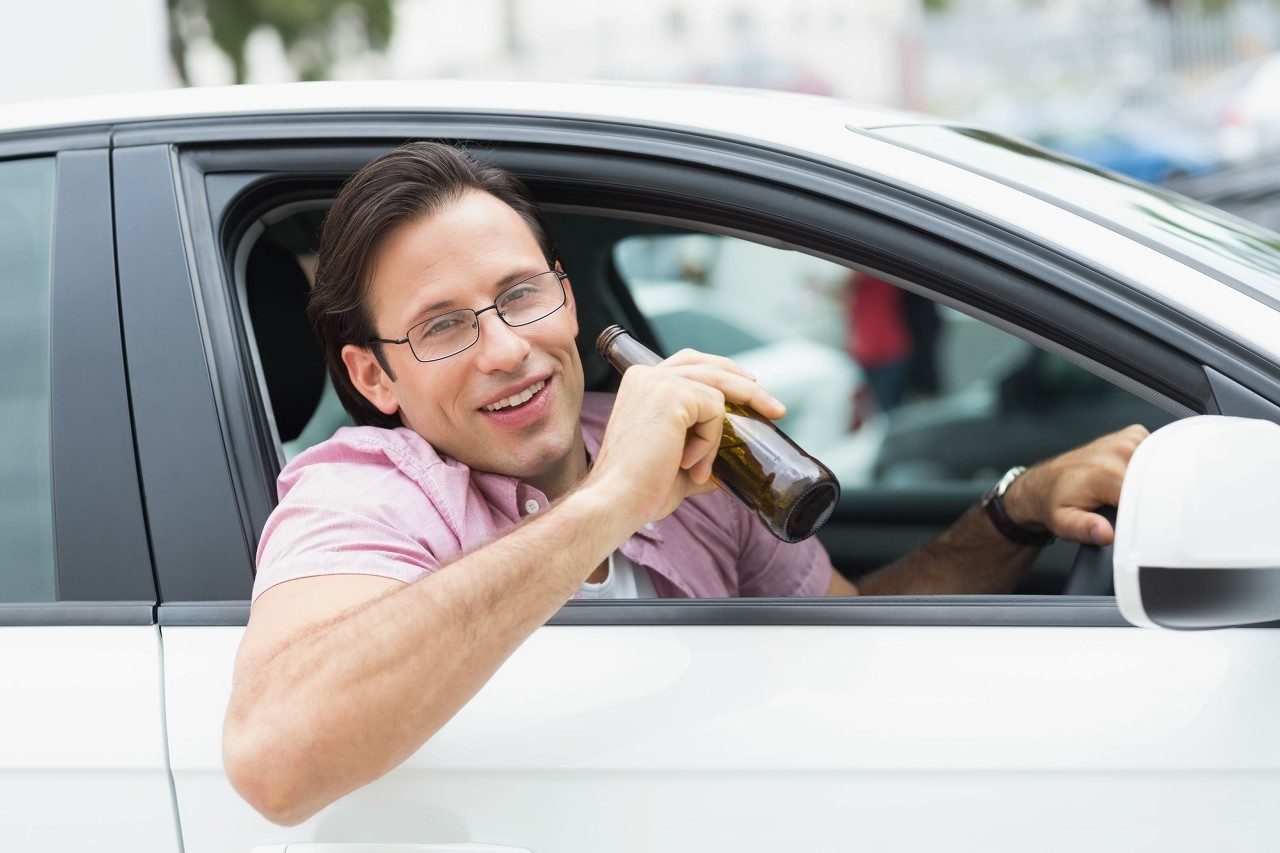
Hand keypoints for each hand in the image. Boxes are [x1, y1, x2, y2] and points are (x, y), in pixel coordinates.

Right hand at [587, 349, 785, 524]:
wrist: (617, 500)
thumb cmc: (640, 488)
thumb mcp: (676, 464)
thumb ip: (700, 457)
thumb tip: (722, 471)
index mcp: (643, 384)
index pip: (693, 364)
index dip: (725, 375)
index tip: (752, 390)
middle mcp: (648, 375)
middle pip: (712, 366)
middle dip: (748, 387)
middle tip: (775, 409)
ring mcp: (659, 381)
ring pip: (719, 390)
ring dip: (719, 433)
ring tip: (701, 467)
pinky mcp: (672, 394)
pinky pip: (715, 411)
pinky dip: (709, 442)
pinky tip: (686, 462)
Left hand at [1003, 424, 1148, 545]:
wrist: (1044, 484)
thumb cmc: (1055, 503)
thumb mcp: (1064, 523)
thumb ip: (1085, 529)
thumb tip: (1105, 533)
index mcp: (1106, 474)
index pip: (1150, 495)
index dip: (1154, 512)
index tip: (1150, 524)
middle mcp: (1119, 452)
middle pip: (1160, 479)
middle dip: (1155, 496)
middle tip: (1135, 509)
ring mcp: (1127, 440)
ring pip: (1162, 464)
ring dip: (1155, 480)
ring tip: (1130, 492)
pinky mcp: (1132, 436)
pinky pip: (1157, 450)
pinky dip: (1154, 465)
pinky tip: (1136, 476)